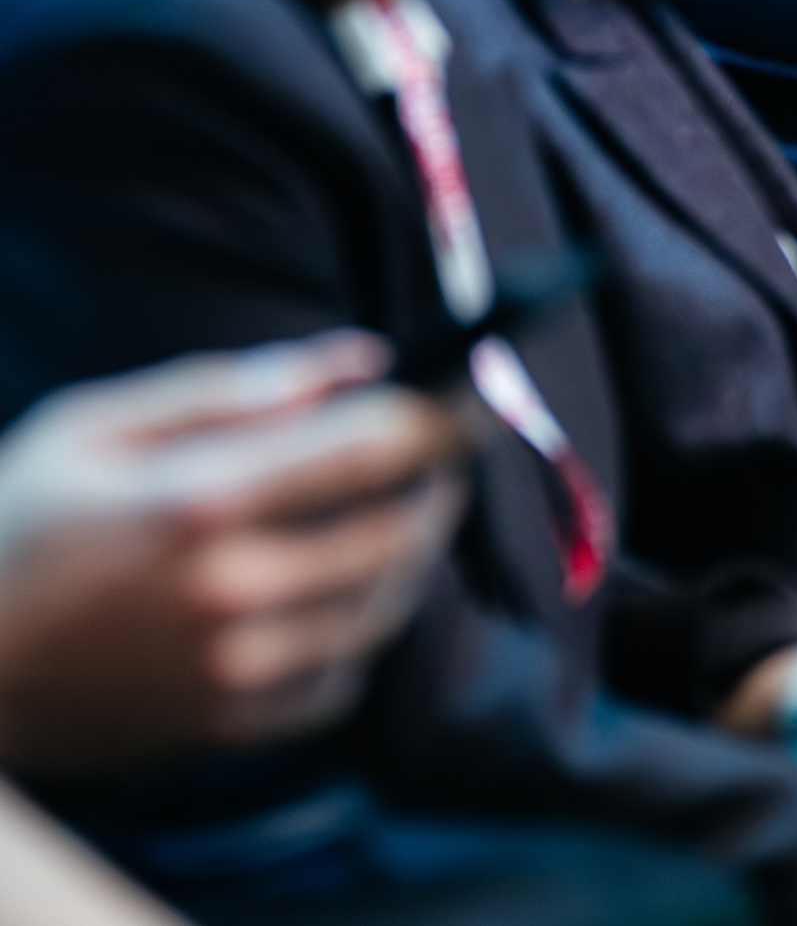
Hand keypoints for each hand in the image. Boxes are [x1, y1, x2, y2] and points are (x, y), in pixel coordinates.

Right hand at [0, 334, 468, 774]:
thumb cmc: (17, 525)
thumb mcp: (100, 428)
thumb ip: (235, 389)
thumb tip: (360, 358)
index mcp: (202, 500)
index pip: (376, 448)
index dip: (443, 416)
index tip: (465, 396)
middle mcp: (234, 588)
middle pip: (404, 530)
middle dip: (437, 484)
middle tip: (433, 458)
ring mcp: (238, 665)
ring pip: (390, 605)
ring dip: (408, 555)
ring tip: (387, 518)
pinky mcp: (233, 724)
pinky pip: (347, 675)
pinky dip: (358, 631)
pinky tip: (330, 597)